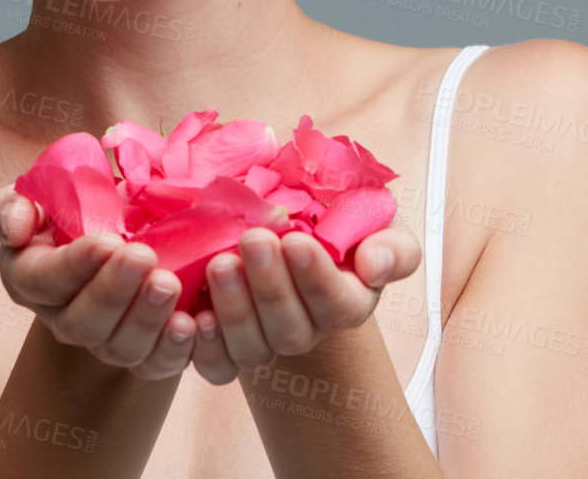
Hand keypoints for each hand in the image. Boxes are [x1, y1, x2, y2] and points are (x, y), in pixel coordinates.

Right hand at [0, 185, 199, 379]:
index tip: (107, 240)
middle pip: (83, 322)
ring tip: (169, 284)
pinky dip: (173, 351)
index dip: (76, 265)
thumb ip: (8, 207)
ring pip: (120, 347)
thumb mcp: (33, 196)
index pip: (46, 281)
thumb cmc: (69, 208)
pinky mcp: (144, 353)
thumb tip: (15, 227)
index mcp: (30, 279)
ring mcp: (104, 342)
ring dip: (146, 319)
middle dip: (115, 291)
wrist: (116, 228)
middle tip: (145, 257)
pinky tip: (190, 325)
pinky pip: (156, 365)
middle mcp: (63, 319)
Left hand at [188, 224, 420, 384]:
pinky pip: (217, 366)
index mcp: (347, 302)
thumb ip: (392, 246)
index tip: (297, 241)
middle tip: (254, 240)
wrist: (281, 225)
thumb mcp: (374, 223)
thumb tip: (375, 265)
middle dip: (271, 287)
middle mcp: (306, 331)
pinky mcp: (224, 347)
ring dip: (235, 311)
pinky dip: (205, 348)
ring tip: (220, 263)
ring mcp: (263, 342)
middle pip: (290, 331)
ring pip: (252, 350)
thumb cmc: (331, 220)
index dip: (317, 278)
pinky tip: (194, 315)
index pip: (337, 304)